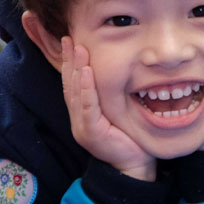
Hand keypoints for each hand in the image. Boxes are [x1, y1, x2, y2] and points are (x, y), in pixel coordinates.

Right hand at [61, 37, 154, 180]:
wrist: (134, 166)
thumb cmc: (130, 138)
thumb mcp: (118, 113)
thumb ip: (112, 97)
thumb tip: (119, 72)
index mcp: (83, 113)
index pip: (73, 83)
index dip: (71, 62)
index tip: (71, 41)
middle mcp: (79, 118)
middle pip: (70, 84)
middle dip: (69, 59)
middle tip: (69, 38)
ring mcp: (82, 125)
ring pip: (76, 92)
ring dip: (76, 67)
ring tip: (77, 48)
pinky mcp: (91, 132)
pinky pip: (86, 106)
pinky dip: (85, 87)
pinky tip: (85, 71)